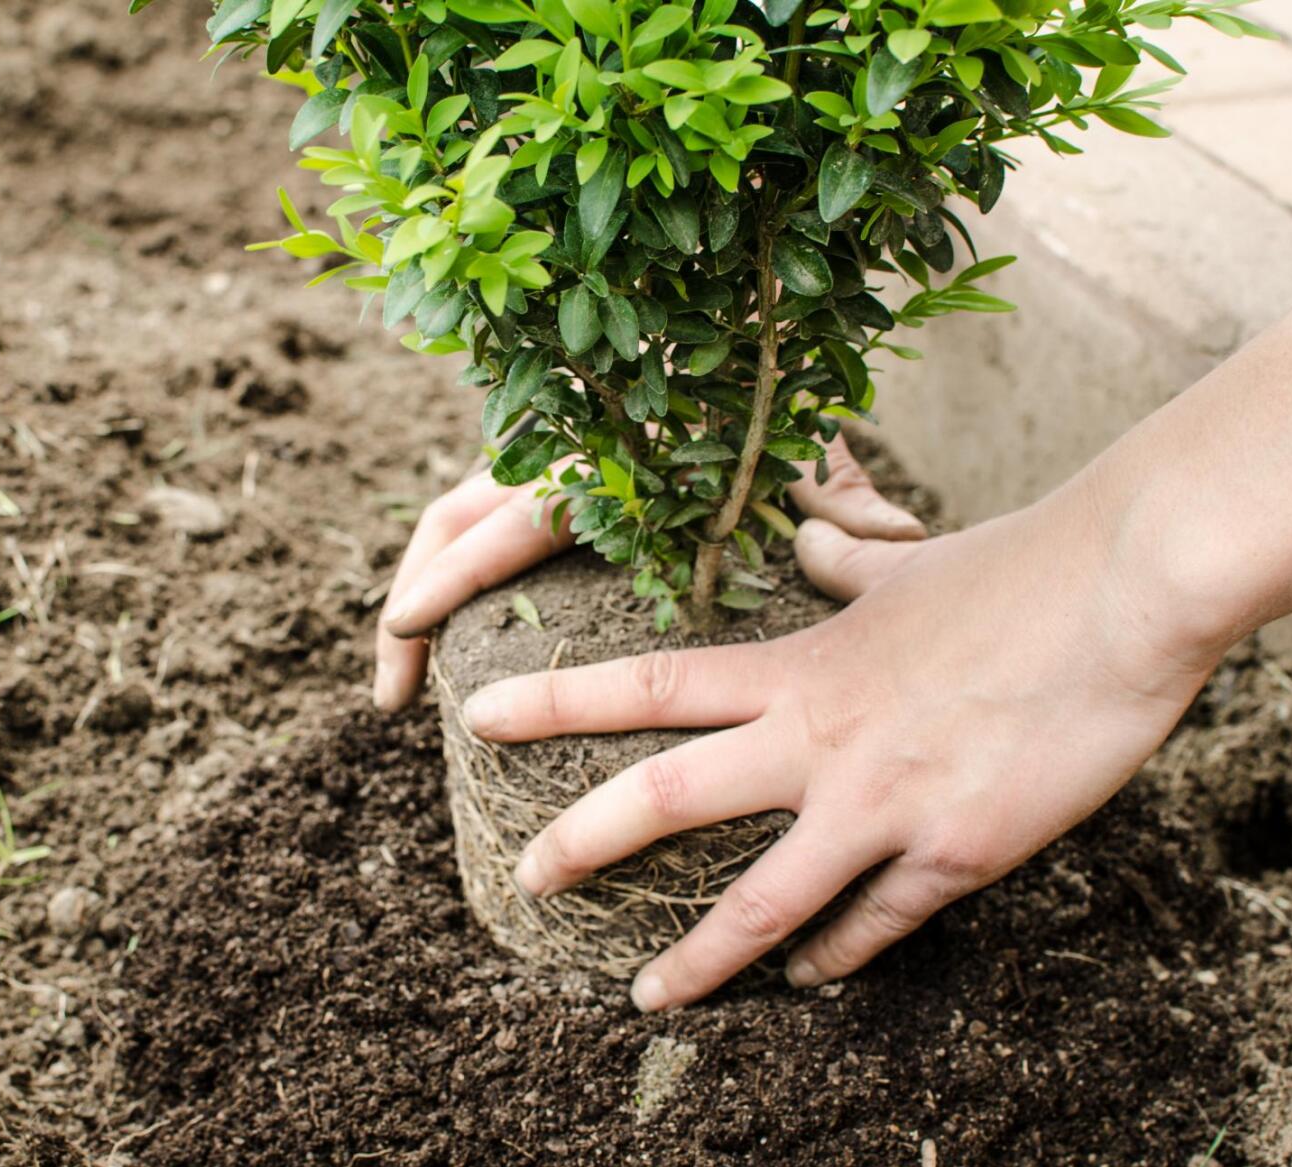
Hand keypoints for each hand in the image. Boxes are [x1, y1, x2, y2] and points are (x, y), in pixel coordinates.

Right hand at [372, 431, 924, 709]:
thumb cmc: (785, 413)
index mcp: (609, 453)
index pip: (512, 514)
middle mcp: (558, 453)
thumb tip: (900, 542)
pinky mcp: (539, 485)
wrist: (755, 344)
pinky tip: (451, 651)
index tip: (408, 627)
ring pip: (452, 523)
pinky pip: (476, 532)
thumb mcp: (813, 457)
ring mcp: (539, 464)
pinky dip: (450, 585)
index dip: (457, 571)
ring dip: (419, 595)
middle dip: (411, 600)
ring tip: (404, 689)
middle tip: (392, 697)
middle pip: (452, 520)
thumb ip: (852, 503)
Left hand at [456, 474, 1220, 1009]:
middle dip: (578, 842)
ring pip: (761, 904)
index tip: (479, 713)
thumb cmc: (1017, 568)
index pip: (648, 684)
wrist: (1127, 593)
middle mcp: (820, 741)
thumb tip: (803, 539)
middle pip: (666, 800)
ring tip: (643, 996)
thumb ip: (838, 564)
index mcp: (800, 668)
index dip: (554, 701)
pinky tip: (808, 982)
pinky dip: (833, 959)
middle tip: (523, 877)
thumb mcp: (904, 564)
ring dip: (695, 960)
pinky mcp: (956, 853)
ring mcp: (883, 805)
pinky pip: (874, 928)